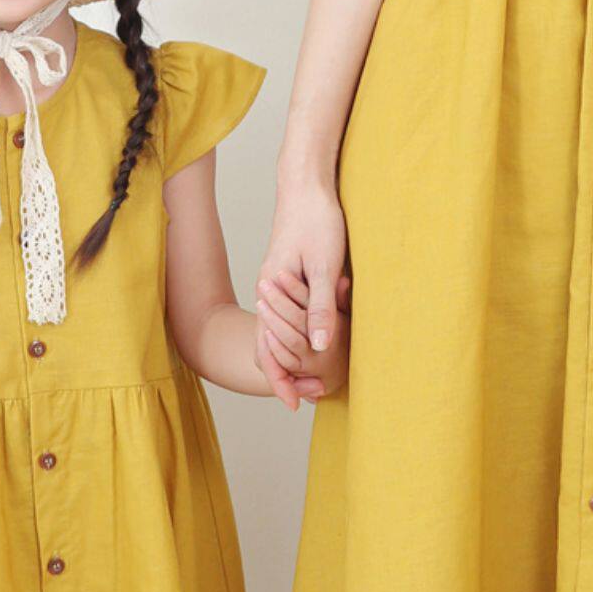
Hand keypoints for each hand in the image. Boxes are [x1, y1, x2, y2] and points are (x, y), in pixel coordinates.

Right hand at [255, 181, 349, 413]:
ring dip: (292, 359)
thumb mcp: (325, 265)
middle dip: (287, 376)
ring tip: (312, 383)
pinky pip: (287, 317)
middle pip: (270, 345)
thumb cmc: (317, 220)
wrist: (306, 186)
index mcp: (271, 291)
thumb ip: (321, 306)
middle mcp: (267, 291)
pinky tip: (314, 346)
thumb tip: (319, 346)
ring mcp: (275, 285)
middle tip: (309, 401)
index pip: (269, 348)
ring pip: (278, 333)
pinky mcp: (286, 278)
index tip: (295, 405)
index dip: (282, 379)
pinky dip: (297, 337)